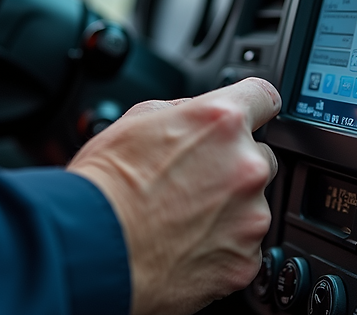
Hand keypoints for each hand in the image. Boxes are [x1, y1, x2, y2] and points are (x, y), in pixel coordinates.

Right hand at [67, 78, 281, 314]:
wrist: (92, 250)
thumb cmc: (104, 186)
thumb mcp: (137, 120)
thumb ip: (184, 111)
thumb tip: (200, 114)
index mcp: (222, 122)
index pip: (265, 97)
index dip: (255, 108)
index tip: (253, 116)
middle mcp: (245, 165)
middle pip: (260, 157)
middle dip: (234, 167)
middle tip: (191, 182)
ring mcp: (250, 216)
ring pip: (253, 206)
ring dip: (228, 210)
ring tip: (180, 219)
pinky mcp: (246, 260)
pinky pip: (244, 247)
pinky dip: (222, 247)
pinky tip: (185, 245)